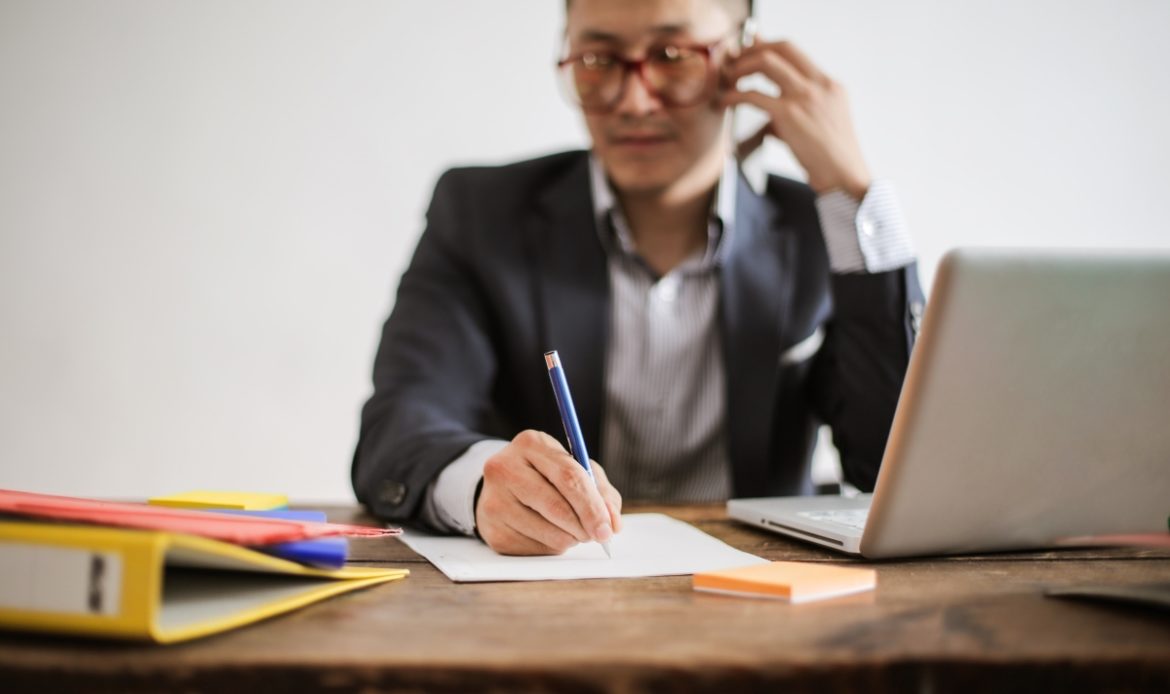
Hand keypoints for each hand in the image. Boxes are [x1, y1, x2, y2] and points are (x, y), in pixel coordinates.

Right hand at [475, 430, 622, 555]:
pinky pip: (534, 549)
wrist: (502, 488)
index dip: (593, 506)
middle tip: (599, 536)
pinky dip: (552, 547)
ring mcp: (494, 500)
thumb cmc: (546, 476)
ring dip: (571, 538)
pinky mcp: (492, 530)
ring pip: (548, 531)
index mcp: (530, 444)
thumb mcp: (575, 468)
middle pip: (556, 506)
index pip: (569, 476)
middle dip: (585, 525)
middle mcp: (504, 468)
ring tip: (573, 530)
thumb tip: (612, 523)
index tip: (608, 527)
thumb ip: (600, 491)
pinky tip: (550, 534)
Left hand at [722, 40, 871, 198]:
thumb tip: (771, 117)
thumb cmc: (832, 158)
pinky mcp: (789, 114)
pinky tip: (724, 102)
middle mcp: (819, 84)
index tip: (750, 50)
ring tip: (728, 79)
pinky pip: (753, 95)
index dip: (768, 46)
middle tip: (735, 61)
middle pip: (781, 47)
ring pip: (766, 62)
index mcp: (829, 84)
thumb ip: (800, 112)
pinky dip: (733, 95)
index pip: (795, 51)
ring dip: (742, 67)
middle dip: (753, 49)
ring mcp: (804, 96)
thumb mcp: (823, 124)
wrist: (844, 176)